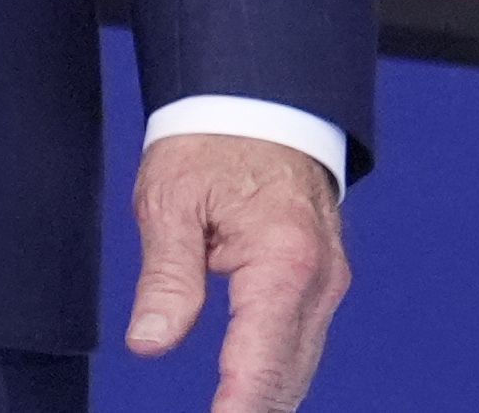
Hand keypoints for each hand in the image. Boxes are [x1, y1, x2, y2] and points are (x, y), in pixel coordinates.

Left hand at [126, 132, 347, 412]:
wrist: (264, 97)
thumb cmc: (217, 139)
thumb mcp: (173, 198)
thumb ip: (167, 276)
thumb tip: (151, 341)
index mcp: (284, 260)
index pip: (259, 365)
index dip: (234, 412)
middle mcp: (319, 278)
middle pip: (286, 380)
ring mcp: (327, 282)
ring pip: (299, 370)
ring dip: (265, 403)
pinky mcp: (322, 281)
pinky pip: (301, 347)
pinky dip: (276, 381)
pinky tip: (248, 399)